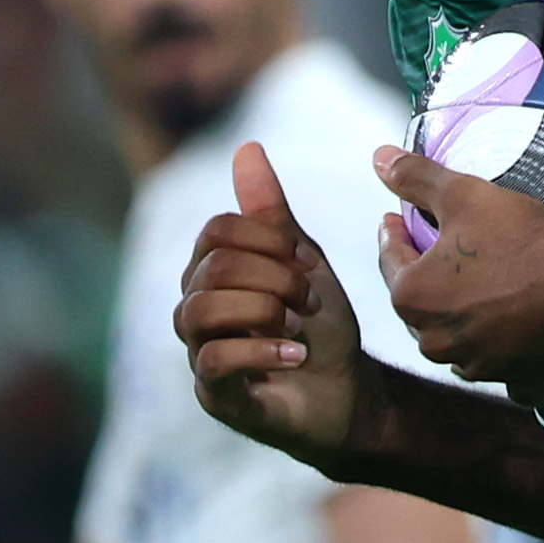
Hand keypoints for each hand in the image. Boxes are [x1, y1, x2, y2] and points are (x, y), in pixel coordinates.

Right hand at [176, 143, 366, 456]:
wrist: (349, 392)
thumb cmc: (320, 326)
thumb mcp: (302, 261)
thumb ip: (271, 213)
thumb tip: (247, 147)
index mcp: (212, 271)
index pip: (216, 231)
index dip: (266, 239)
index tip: (306, 261)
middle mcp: (195, 308)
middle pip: (211, 268)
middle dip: (272, 277)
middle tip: (309, 298)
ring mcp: (199, 352)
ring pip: (199, 312)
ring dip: (261, 311)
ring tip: (298, 325)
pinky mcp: (214, 395)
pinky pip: (212, 361)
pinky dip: (259, 351)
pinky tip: (294, 354)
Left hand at [375, 148, 543, 398]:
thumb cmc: (522, 236)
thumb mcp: (463, 194)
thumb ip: (415, 178)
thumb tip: (378, 158)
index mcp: (413, 297)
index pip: (391, 260)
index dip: (394, 235)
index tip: (397, 220)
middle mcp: (434, 340)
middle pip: (419, 304)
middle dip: (426, 278)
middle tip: (439, 252)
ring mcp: (474, 364)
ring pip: (452, 337)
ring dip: (456, 316)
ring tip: (473, 289)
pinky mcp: (512, 377)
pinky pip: (496, 365)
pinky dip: (496, 352)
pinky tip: (505, 337)